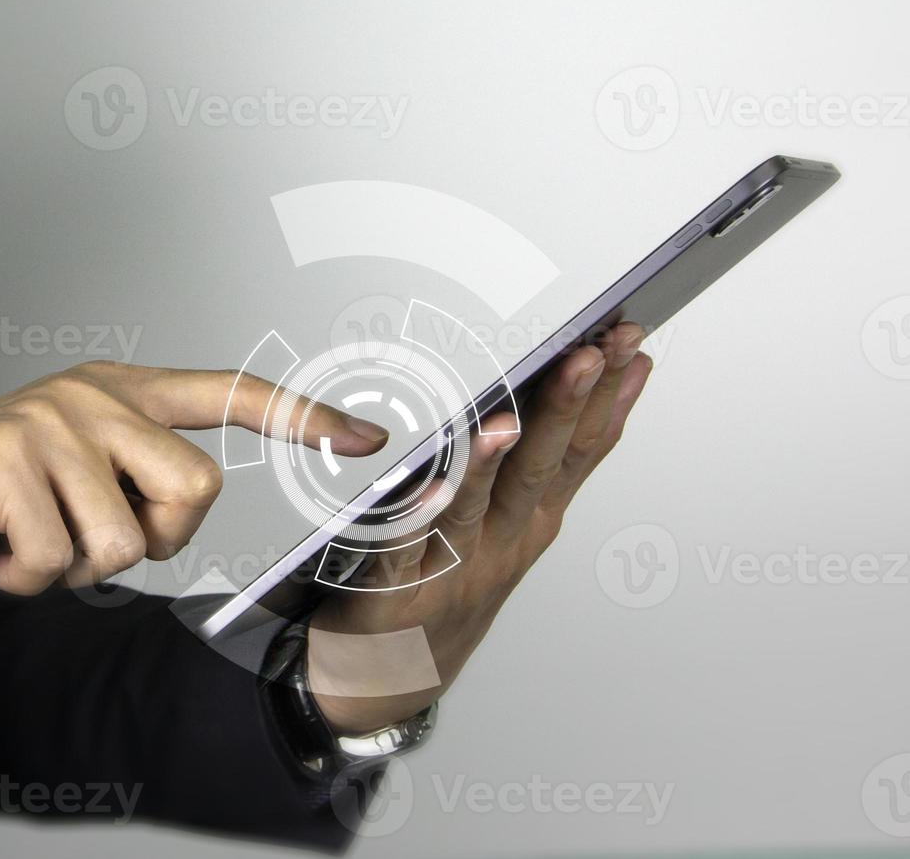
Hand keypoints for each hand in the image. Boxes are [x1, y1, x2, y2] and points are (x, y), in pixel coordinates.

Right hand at [0, 361, 387, 620]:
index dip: (301, 419)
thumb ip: (136, 477)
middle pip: (196, 491)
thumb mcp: (75, 474)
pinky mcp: (9, 460)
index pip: (228, 394)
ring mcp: (50, 423)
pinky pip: (60, 559)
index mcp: (117, 392)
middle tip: (83, 535)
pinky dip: (24, 577)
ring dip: (74, 567)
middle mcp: (91, 395)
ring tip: (24, 537)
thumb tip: (190, 506)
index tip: (364, 435)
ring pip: (125, 541)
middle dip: (150, 540)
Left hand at [307, 325, 653, 734]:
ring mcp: (451, 569)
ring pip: (474, 508)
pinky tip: (425, 489)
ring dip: (490, 462)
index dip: (608, 394)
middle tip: (589, 353)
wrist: (391, 677)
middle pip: (538, 469)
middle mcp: (501, 542)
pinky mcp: (394, 589)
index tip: (626, 340)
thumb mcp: (515, 520)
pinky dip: (413, 520)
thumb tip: (600, 384)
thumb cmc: (452, 582)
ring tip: (508, 419)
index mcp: (531, 519)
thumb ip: (548, 459)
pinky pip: (401, 550)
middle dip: (566, 409)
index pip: (580, 448)